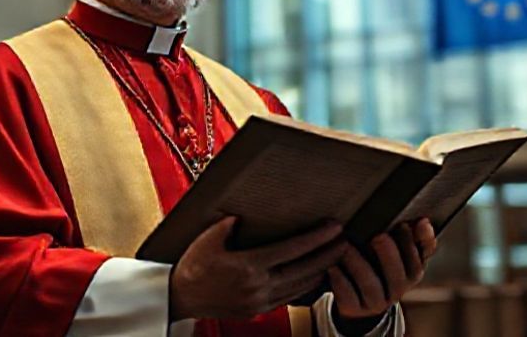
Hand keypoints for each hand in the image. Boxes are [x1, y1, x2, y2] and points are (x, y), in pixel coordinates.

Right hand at [170, 217, 347, 319]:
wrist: (181, 296)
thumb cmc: (193, 266)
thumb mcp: (208, 238)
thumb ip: (229, 225)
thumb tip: (243, 216)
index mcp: (249, 266)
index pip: (292, 250)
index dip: (316, 238)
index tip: (333, 228)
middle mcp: (258, 286)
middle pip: (303, 270)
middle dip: (328, 255)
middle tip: (345, 241)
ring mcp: (259, 301)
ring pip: (299, 287)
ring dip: (320, 271)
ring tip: (335, 258)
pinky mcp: (257, 309)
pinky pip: (289, 298)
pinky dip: (305, 287)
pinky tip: (313, 277)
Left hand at [329, 218, 437, 321]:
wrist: (361, 302)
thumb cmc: (381, 266)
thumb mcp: (399, 253)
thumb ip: (413, 238)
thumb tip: (423, 222)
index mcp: (411, 273)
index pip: (417, 261)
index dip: (413, 245)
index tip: (404, 225)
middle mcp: (396, 290)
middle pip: (398, 277)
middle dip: (389, 256)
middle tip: (379, 237)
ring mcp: (376, 302)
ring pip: (371, 286)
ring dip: (359, 265)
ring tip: (347, 247)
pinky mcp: (354, 308)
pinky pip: (348, 297)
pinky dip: (340, 281)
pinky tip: (333, 266)